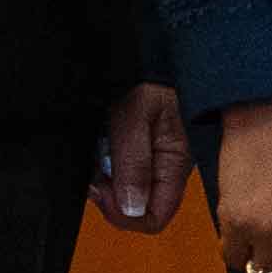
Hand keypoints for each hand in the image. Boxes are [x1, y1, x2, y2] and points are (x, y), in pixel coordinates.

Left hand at [94, 82, 192, 231]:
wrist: (156, 54)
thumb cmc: (153, 77)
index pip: (156, 218)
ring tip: (100, 152)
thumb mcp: (136, 116)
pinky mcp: (144, 152)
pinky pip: (123, 175)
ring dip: (107, 181)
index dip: (126, 215)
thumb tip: (132, 207)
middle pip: (138, 210)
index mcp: (175, 164)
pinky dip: (106, 167)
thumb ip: (134, 162)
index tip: (104, 191)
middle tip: (96, 172)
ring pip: (127, 195)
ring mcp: (156, 162)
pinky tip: (104, 147)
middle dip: (111, 198)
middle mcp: (168, 169)